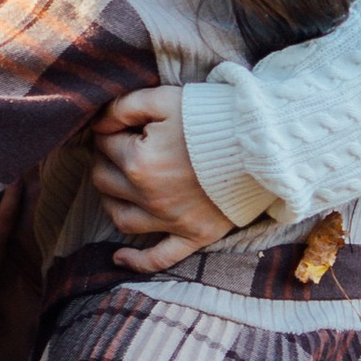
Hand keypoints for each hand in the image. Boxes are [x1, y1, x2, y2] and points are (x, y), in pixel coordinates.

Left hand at [90, 86, 233, 273]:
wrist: (262, 144)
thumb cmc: (211, 117)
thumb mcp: (164, 98)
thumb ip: (123, 107)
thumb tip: (98, 124)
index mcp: (138, 162)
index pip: (104, 145)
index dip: (110, 131)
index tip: (124, 125)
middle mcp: (149, 196)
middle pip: (104, 180)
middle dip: (107, 161)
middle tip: (121, 148)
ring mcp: (171, 220)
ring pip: (120, 218)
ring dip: (112, 200)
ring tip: (118, 185)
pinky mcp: (194, 235)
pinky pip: (159, 258)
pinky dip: (136, 262)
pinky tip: (119, 258)